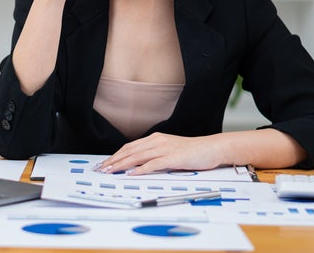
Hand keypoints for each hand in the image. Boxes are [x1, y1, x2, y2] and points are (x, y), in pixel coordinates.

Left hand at [94, 132, 225, 174]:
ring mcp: (164, 149)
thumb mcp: (170, 150)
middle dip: (113, 160)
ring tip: (110, 171)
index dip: (116, 155)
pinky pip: (153, 164)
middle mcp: (157, 141)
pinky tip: (132, 174)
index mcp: (155, 139)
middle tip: (101, 169)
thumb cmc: (192, 151)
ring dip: (122, 165)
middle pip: (130, 151)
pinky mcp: (173, 157)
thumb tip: (138, 166)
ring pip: (137, 156)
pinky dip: (141, 169)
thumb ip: (155, 155)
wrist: (212, 148)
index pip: (130, 147)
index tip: (105, 163)